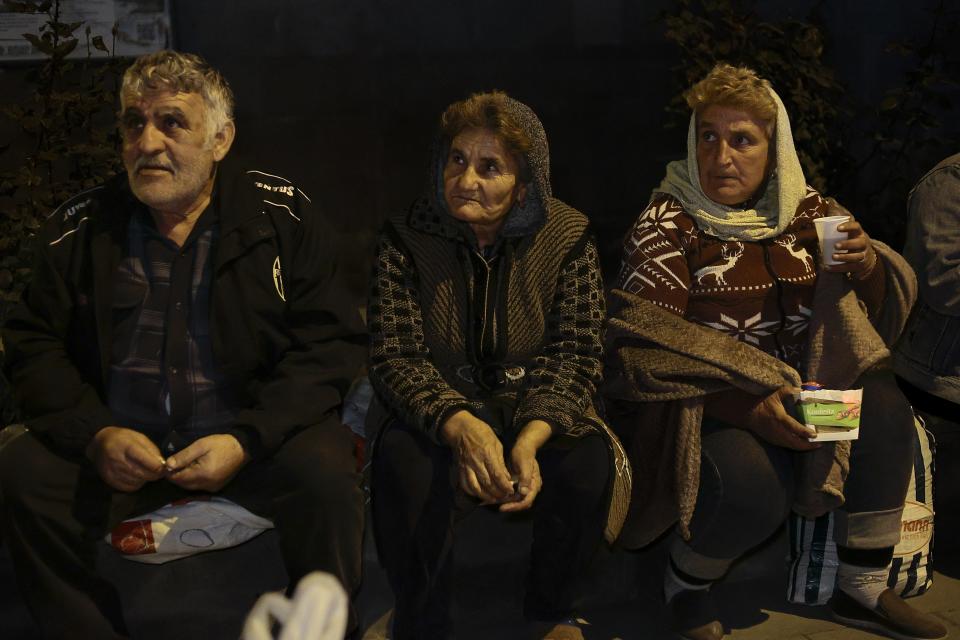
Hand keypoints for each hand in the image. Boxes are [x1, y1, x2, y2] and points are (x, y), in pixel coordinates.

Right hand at [86, 426, 166, 491]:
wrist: (99, 444)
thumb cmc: (123, 439)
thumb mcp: (139, 438)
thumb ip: (152, 450)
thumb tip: (162, 464)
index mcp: (127, 446)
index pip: (147, 461)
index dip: (159, 467)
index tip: (165, 467)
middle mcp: (118, 459)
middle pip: (143, 473)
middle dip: (154, 475)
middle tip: (159, 472)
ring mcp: (112, 471)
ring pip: (137, 481)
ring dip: (146, 479)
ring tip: (147, 472)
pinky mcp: (109, 479)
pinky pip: (129, 487)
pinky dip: (137, 484)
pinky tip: (137, 477)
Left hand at [165, 434, 249, 491]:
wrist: (243, 448)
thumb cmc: (221, 444)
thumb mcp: (201, 445)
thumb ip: (184, 456)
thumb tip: (168, 465)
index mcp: (202, 474)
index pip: (178, 479)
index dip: (170, 472)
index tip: (166, 464)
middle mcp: (207, 485)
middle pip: (183, 485)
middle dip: (177, 476)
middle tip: (175, 463)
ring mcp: (212, 488)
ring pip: (190, 487)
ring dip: (185, 479)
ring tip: (185, 466)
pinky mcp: (216, 488)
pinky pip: (199, 487)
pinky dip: (193, 480)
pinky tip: (196, 470)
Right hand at [440, 410, 513, 503]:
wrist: (461, 429)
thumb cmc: (481, 433)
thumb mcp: (496, 443)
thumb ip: (500, 461)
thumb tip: (506, 477)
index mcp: (487, 453)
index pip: (497, 474)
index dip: (504, 485)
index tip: (510, 490)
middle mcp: (477, 462)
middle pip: (488, 483)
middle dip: (498, 493)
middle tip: (505, 496)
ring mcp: (467, 467)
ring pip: (476, 487)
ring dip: (486, 496)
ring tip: (494, 499)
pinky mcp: (460, 469)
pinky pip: (466, 485)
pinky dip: (473, 492)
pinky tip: (480, 494)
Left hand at [500, 420, 550, 512]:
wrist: (523, 448)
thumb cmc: (524, 454)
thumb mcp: (525, 464)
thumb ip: (525, 478)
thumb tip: (523, 492)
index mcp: (535, 485)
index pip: (526, 501)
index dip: (515, 506)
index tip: (503, 507)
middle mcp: (531, 489)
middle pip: (521, 503)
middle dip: (509, 506)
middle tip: (496, 506)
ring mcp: (524, 488)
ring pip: (516, 500)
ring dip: (506, 502)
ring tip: (493, 502)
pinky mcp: (518, 486)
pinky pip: (512, 495)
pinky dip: (504, 497)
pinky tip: (494, 497)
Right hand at [705, 387, 819, 450]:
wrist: (748, 412)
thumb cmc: (762, 402)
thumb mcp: (775, 394)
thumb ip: (789, 391)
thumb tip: (802, 389)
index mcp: (779, 418)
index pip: (794, 428)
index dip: (805, 432)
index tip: (815, 434)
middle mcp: (777, 430)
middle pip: (794, 442)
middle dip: (807, 445)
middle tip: (818, 444)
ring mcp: (774, 436)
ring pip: (790, 446)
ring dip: (802, 447)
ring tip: (812, 445)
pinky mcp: (772, 440)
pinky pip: (785, 445)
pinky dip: (794, 446)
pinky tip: (801, 444)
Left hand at [824, 199, 877, 278]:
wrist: (867, 258)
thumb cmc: (852, 242)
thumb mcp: (850, 235)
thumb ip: (837, 231)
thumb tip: (816, 223)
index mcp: (859, 233)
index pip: (856, 227)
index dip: (848, 226)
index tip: (838, 228)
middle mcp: (863, 243)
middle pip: (859, 243)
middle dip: (847, 244)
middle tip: (836, 245)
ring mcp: (863, 255)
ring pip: (855, 257)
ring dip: (844, 257)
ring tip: (833, 257)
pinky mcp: (860, 266)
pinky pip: (849, 268)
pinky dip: (838, 268)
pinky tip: (828, 267)